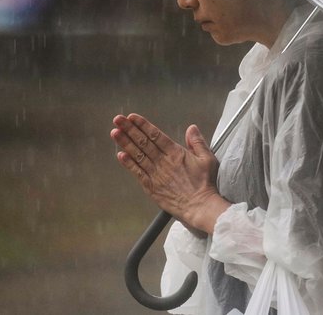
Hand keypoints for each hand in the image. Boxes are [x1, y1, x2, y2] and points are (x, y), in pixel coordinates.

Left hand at [110, 113, 230, 234]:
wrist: (199, 206)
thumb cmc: (204, 184)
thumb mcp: (207, 159)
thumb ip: (198, 142)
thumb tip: (192, 128)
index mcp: (176, 153)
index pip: (156, 135)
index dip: (143, 125)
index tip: (133, 117)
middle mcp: (163, 162)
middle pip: (143, 142)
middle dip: (129, 129)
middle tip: (118, 120)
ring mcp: (156, 174)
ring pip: (137, 155)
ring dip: (125, 143)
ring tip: (115, 133)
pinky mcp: (151, 187)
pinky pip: (137, 173)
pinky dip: (128, 164)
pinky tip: (121, 155)